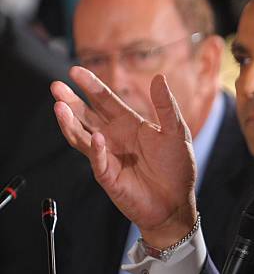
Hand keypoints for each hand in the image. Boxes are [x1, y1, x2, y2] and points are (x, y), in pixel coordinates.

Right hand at [50, 66, 196, 247]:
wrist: (176, 202)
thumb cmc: (177, 167)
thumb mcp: (176, 132)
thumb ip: (166, 106)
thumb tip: (158, 78)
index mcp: (129, 124)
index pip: (105, 101)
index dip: (91, 86)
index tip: (75, 70)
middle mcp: (114, 138)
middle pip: (86, 116)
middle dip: (71, 101)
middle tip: (56, 86)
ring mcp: (108, 157)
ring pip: (82, 137)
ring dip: (70, 123)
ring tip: (60, 107)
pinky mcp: (108, 177)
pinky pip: (98, 162)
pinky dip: (97, 150)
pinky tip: (97, 138)